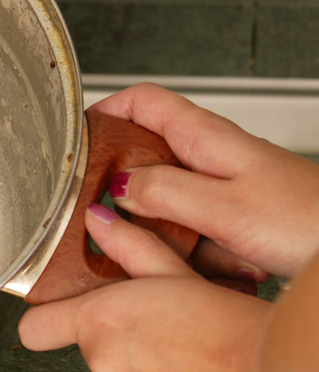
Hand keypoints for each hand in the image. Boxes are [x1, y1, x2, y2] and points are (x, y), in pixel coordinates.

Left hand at [19, 202, 287, 371]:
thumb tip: (97, 221)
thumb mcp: (179, 274)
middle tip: (175, 344)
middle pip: (100, 357)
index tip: (53, 325)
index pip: (37, 329)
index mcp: (101, 320)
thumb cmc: (233, 325)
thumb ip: (131, 248)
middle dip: (128, 350)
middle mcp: (103, 365)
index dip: (47, 325)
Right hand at [92, 83, 318, 279]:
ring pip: (169, 202)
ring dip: (160, 231)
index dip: (105, 109)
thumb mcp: (222, 206)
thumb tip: (117, 187)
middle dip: (121, 186)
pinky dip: (194, 253)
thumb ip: (163, 192)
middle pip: (147, 155)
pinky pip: (196, 232)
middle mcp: (215, 158)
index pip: (143, 100)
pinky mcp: (239, 221)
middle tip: (97, 207)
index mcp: (208, 138)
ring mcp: (228, 189)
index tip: (76, 135)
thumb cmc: (309, 221)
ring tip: (163, 254)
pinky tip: (210, 270)